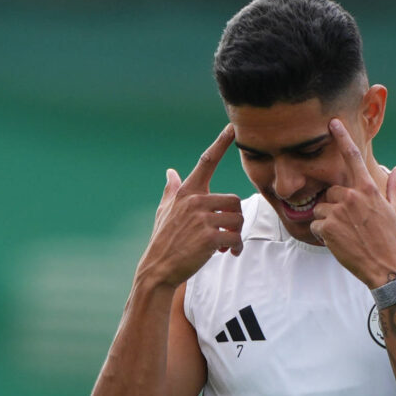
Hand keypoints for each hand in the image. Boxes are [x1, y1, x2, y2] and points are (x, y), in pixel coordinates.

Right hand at [136, 125, 242, 290]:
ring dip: (235, 234)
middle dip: (233, 218)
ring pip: (237, 219)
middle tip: (225, 233)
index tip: (233, 127)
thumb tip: (170, 172)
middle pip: (233, 200)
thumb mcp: (164, 210)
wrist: (159, 268)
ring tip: (225, 245)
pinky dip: (235, 248)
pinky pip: (234, 238)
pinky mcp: (209, 238)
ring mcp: (201, 219)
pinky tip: (227, 253)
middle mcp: (194, 201)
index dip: (221, 143)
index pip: (206, 161)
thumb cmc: (163, 239)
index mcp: (186, 191)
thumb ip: (172, 189)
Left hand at [307, 119, 395, 288]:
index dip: (342, 137)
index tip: (332, 123)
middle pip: (331, 191)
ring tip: (345, 233)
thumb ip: (394, 186)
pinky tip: (338, 241)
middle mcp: (352, 196)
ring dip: (328, 220)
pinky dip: (323, 233)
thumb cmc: (392, 239)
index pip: (352, 156)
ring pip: (322, 208)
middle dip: (335, 204)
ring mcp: (338, 212)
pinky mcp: (328, 227)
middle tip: (349, 222)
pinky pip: (316, 224)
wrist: (384, 266)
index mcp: (368, 189)